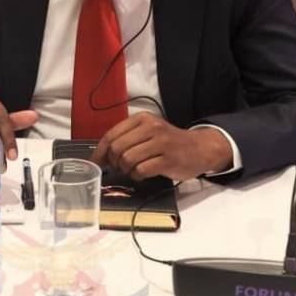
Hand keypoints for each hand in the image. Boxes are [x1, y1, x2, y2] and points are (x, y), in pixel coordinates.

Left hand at [91, 112, 232, 180]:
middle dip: (114, 163)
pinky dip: (137, 176)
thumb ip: (126, 139)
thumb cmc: (168, 142)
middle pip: (117, 148)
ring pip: (127, 159)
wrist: (199, 148)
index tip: (95, 164)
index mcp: (142, 118)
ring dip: (126, 170)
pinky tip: (142, 174)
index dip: (100, 152)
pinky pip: (141, 170)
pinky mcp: (168, 160)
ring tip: (133, 170)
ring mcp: (161, 143)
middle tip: (119, 168)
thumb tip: (100, 157)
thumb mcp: (148, 132)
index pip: (111, 135)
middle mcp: (151, 127)